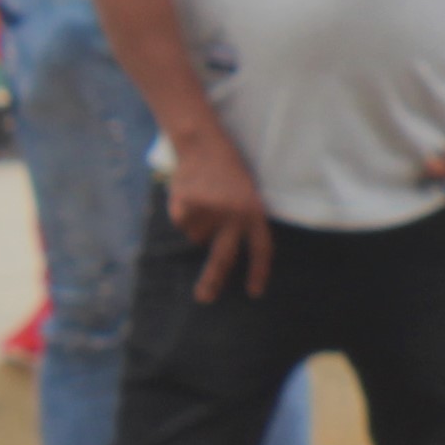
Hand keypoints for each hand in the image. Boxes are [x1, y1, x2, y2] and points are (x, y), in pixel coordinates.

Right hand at [165, 124, 273, 301]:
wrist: (204, 145)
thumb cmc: (228, 170)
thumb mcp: (245, 193)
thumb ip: (238, 221)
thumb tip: (215, 249)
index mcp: (255, 212)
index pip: (262, 248)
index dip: (259, 271)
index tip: (255, 292)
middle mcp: (234, 217)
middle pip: (224, 258)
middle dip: (212, 281)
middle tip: (204, 299)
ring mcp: (209, 214)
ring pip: (198, 237)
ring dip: (198, 225)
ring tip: (204, 198)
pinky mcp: (187, 210)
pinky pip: (183, 224)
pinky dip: (183, 213)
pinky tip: (189, 194)